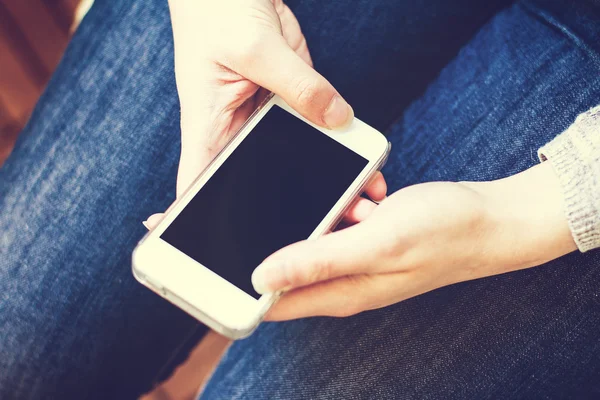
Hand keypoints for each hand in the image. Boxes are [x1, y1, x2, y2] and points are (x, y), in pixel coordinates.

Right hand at [145, 0, 383, 226]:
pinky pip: (313, 130)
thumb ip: (299, 87)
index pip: (200, 186)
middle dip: (287, 212)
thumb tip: (337, 119)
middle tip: (326, 235)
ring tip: (358, 202)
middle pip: (255, 183)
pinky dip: (334, 147)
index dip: (206, 226)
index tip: (223, 260)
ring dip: (320, 182)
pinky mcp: (289, 101)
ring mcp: (264, 118)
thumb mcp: (256, 48)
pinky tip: (360, 164)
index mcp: (209, 126)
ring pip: (291, 161)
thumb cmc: (217, 9)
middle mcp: (234, 130)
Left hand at [253, 162, 576, 320]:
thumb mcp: (376, 242)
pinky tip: (370, 195)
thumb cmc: (441, 232)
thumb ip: (318, 259)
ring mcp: (353, 261)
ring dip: (324, 212)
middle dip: (286, 230)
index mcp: (337, 292)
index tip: (216, 253)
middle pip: (286, 263)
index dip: (239, 283)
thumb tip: (260, 277)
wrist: (488, 220)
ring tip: (359, 200)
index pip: (270, 300)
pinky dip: (347, 204)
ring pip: (313, 234)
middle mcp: (340, 281)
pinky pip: (337, 220)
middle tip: (311, 204)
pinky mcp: (364, 240)